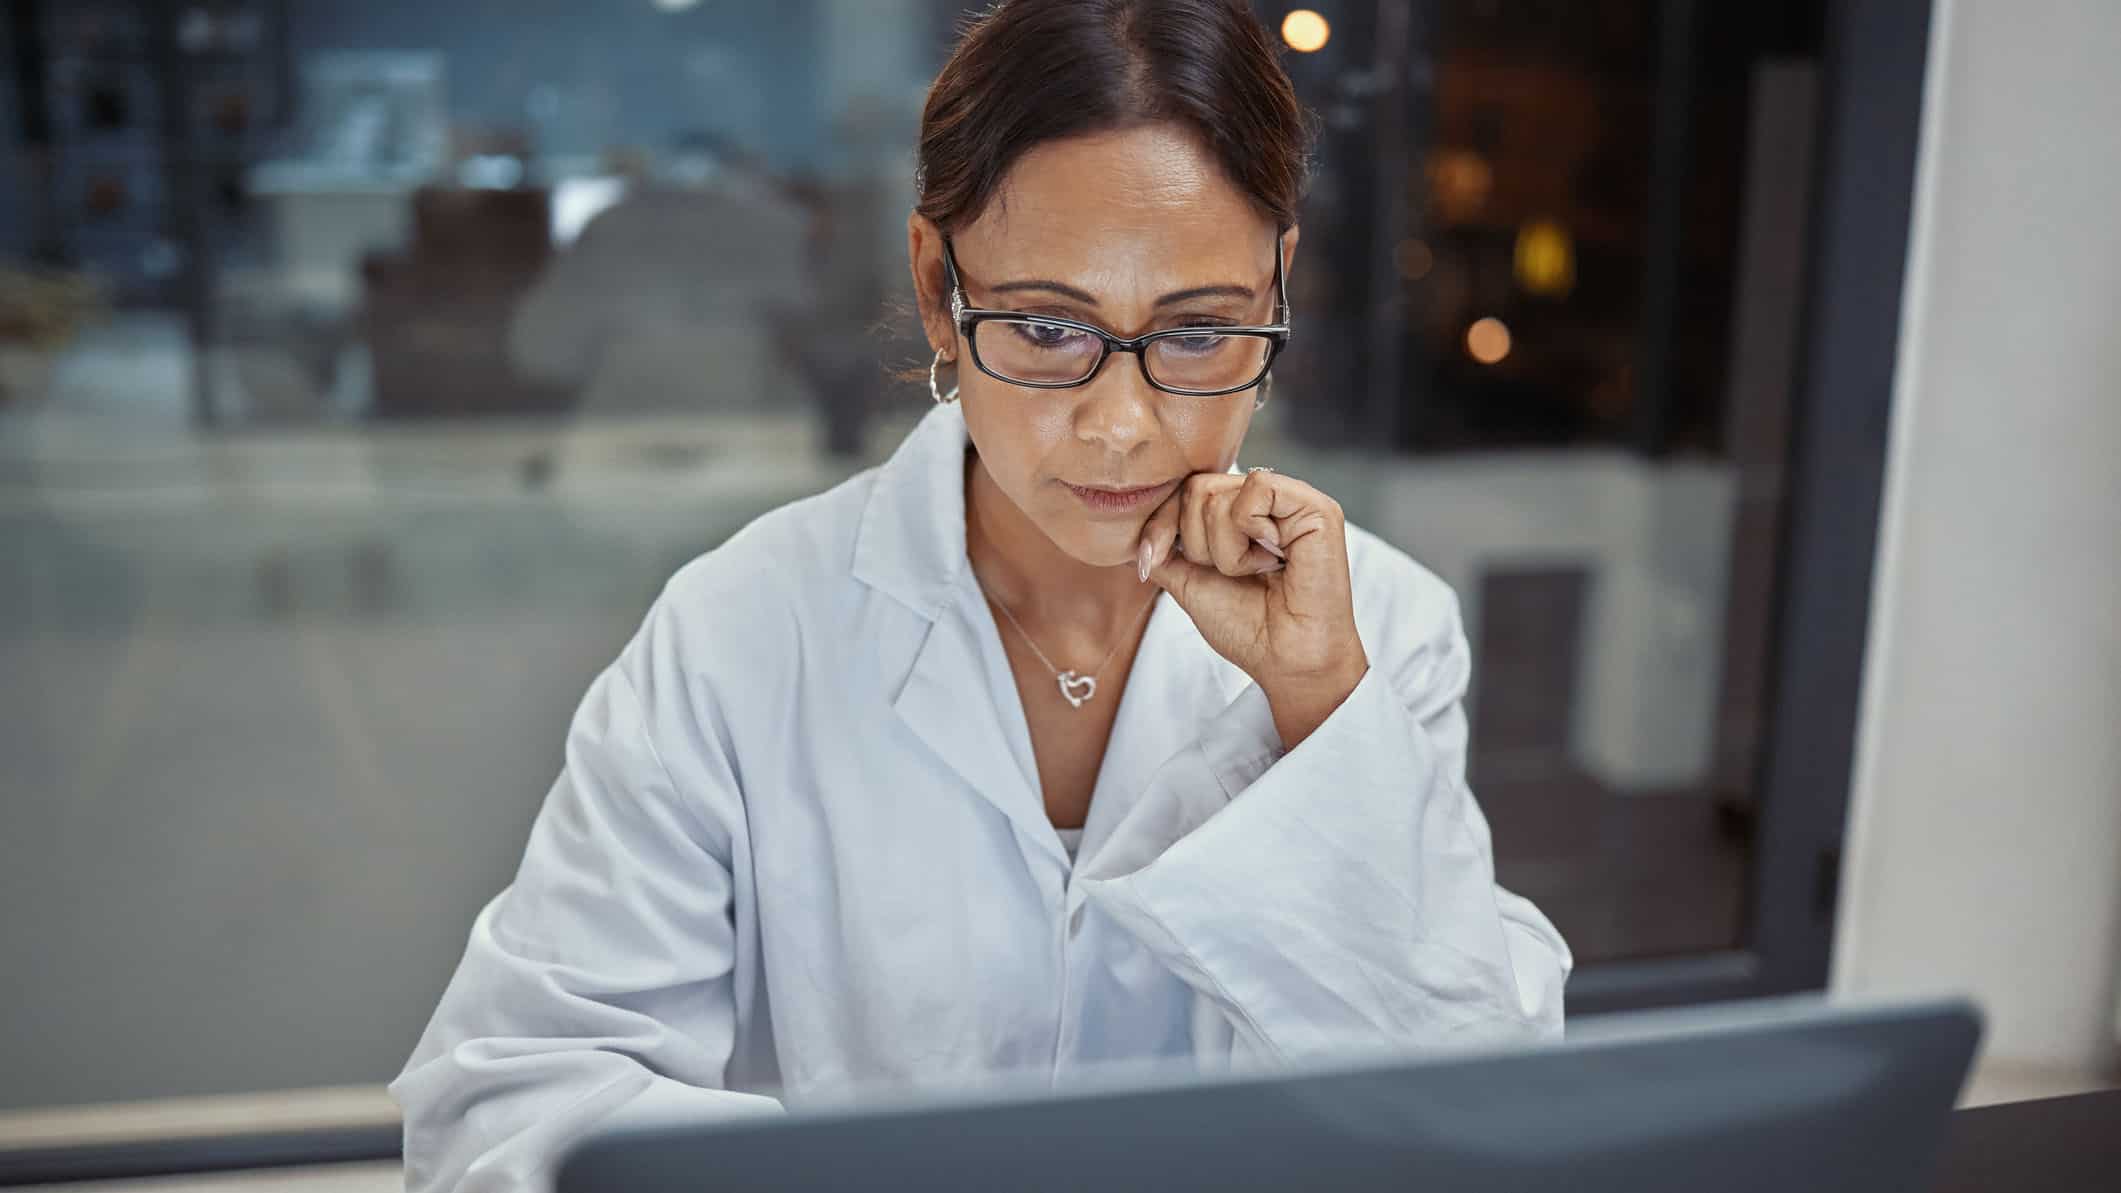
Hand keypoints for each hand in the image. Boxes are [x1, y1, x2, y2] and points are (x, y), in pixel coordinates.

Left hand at [1137, 468, 1368, 748]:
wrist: (1285, 661)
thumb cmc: (1248, 626)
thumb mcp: (1187, 580)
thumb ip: (1163, 548)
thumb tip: (1130, 528)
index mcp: (1242, 511)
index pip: (1184, 489)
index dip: (1161, 523)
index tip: (1153, 562)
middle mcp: (1268, 500)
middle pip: (1196, 488)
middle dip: (1197, 544)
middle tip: (1234, 573)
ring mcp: (1294, 499)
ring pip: (1218, 493)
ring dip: (1224, 549)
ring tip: (1258, 571)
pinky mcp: (1316, 507)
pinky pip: (1256, 489)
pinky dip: (1250, 533)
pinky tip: (1274, 559)